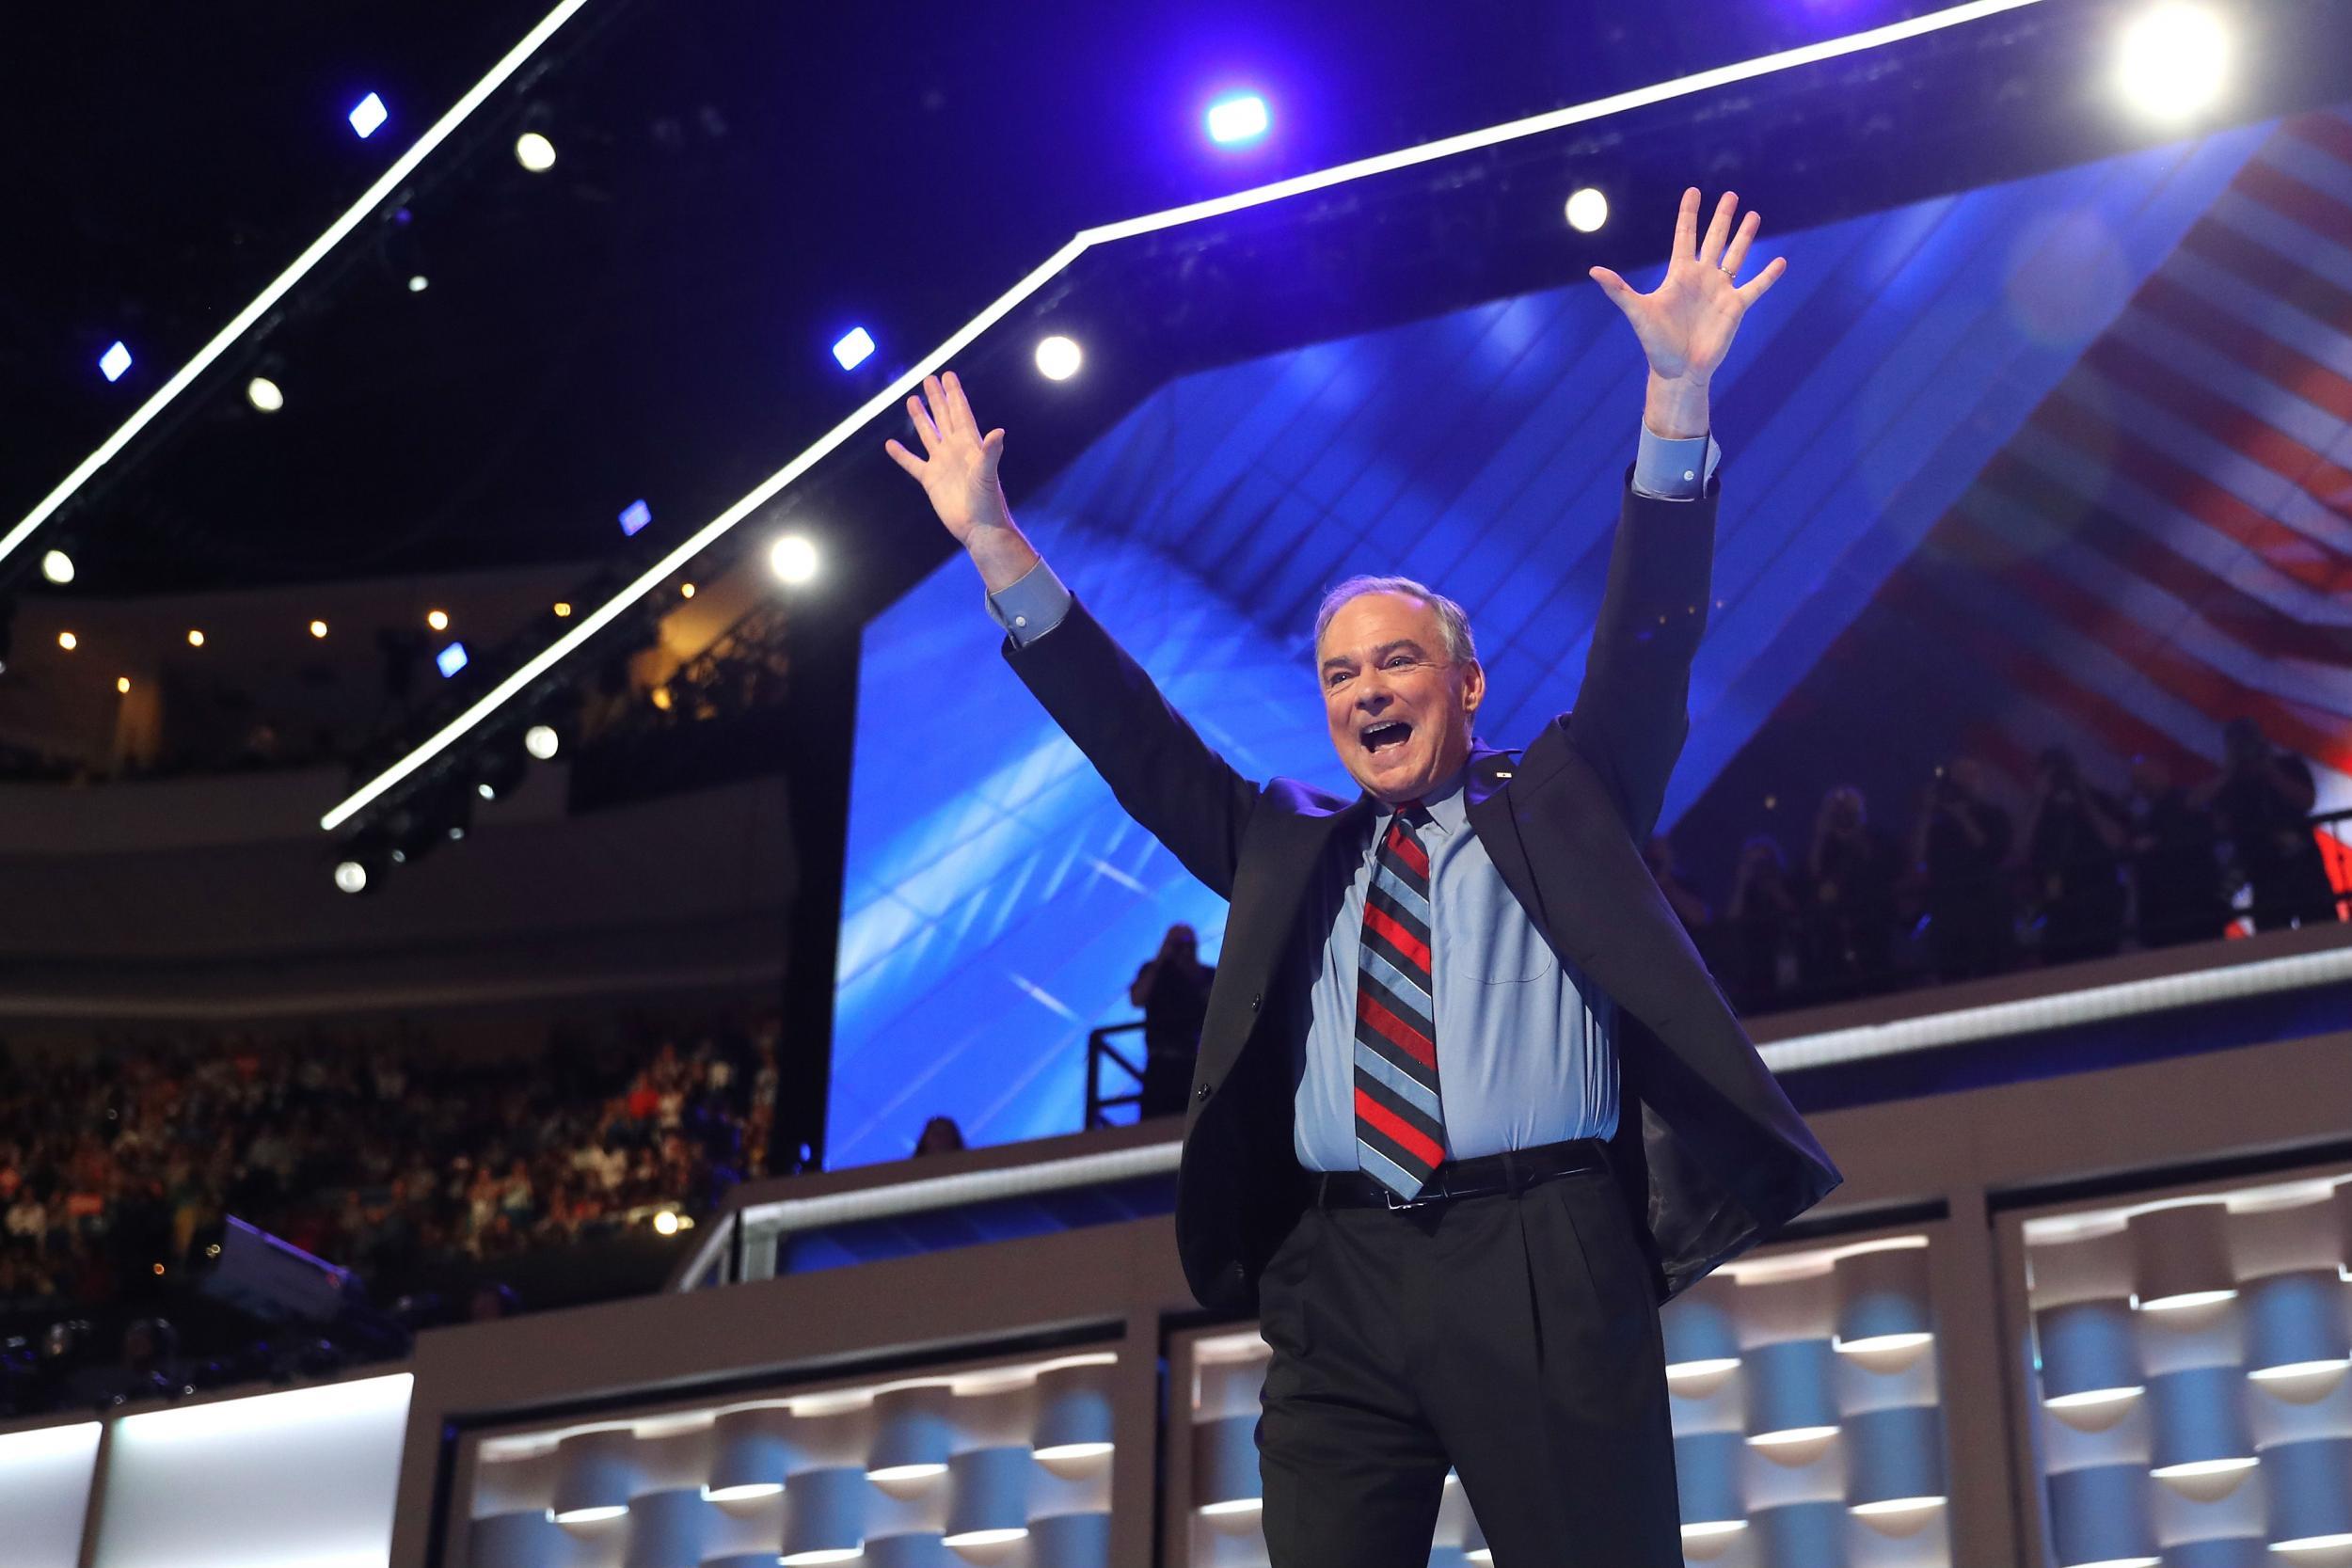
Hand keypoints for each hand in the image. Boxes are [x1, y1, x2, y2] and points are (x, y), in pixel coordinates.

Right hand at [885, 371, 1038, 590]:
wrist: (979, 528)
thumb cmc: (988, 501)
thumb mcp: (988, 473)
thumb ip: (990, 451)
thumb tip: (999, 431)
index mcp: (970, 445)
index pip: (960, 413)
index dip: (954, 394)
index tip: (948, 375)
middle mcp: (955, 451)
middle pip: (943, 417)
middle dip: (937, 398)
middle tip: (929, 378)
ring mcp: (942, 464)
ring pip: (928, 435)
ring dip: (920, 418)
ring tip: (911, 400)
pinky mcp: (931, 481)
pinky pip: (912, 463)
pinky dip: (901, 454)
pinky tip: (891, 444)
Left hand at [1590, 189, 1785, 388]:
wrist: (1678, 371)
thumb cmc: (1655, 343)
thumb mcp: (1637, 312)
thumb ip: (1618, 289)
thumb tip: (1594, 270)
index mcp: (1679, 274)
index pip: (1685, 236)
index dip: (1689, 214)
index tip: (1693, 191)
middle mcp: (1702, 278)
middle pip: (1714, 239)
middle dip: (1722, 217)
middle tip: (1730, 194)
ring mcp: (1720, 291)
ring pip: (1736, 256)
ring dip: (1745, 236)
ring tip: (1754, 215)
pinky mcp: (1736, 307)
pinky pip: (1756, 287)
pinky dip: (1768, 275)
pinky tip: (1781, 262)